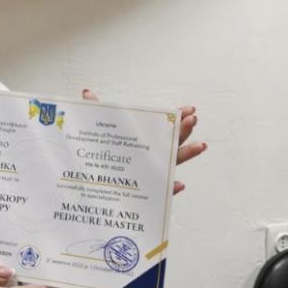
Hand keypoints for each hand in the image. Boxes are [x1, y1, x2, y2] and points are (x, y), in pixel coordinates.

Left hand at [81, 91, 207, 194]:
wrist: (93, 188)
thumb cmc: (101, 159)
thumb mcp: (99, 134)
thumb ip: (96, 113)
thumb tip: (86, 93)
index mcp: (145, 141)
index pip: (165, 127)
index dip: (178, 117)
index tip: (190, 109)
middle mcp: (152, 157)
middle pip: (172, 142)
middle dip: (184, 130)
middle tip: (192, 119)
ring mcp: (152, 175)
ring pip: (172, 164)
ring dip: (187, 154)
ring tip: (200, 145)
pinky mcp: (147, 194)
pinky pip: (162, 193)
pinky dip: (172, 189)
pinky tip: (180, 184)